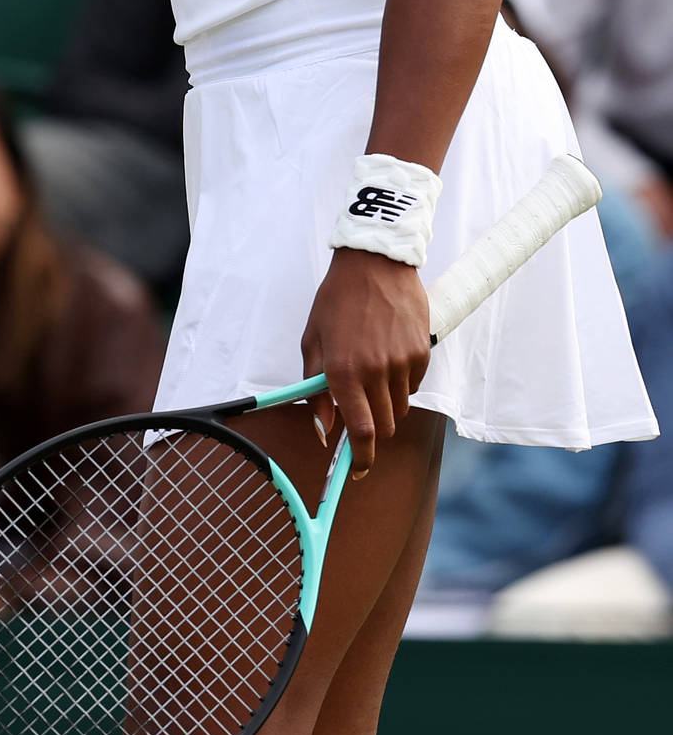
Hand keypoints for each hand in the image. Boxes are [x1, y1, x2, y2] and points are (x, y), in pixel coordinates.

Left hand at [300, 249, 429, 478]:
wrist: (374, 263)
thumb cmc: (336, 300)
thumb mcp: (313, 341)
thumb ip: (315, 388)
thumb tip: (322, 430)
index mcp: (343, 370)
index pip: (361, 432)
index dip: (361, 459)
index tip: (357, 470)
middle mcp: (375, 371)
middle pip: (383, 427)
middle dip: (372, 430)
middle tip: (360, 414)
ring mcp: (402, 363)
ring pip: (399, 408)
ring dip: (386, 405)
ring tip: (371, 375)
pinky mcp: (422, 353)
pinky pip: (413, 386)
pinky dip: (401, 383)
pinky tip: (387, 357)